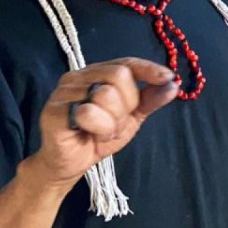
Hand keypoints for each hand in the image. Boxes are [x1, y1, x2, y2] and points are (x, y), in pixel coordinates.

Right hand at [30, 58, 178, 190]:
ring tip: (102, 131)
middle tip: (116, 123)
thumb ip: (149, 99)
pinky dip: (98, 128)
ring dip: (112, 121)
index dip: (148, 69)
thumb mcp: (131, 118)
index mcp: (96, 74)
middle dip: (126, 105)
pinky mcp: (53, 110)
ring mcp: (64, 92)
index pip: (126, 63)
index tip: (168, 78)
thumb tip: (173, 83)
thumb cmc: (98, 136)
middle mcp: (78, 77)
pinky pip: (88, 113)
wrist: (69, 165)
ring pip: (105, 94)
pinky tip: (89, 135)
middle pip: (119, 76)